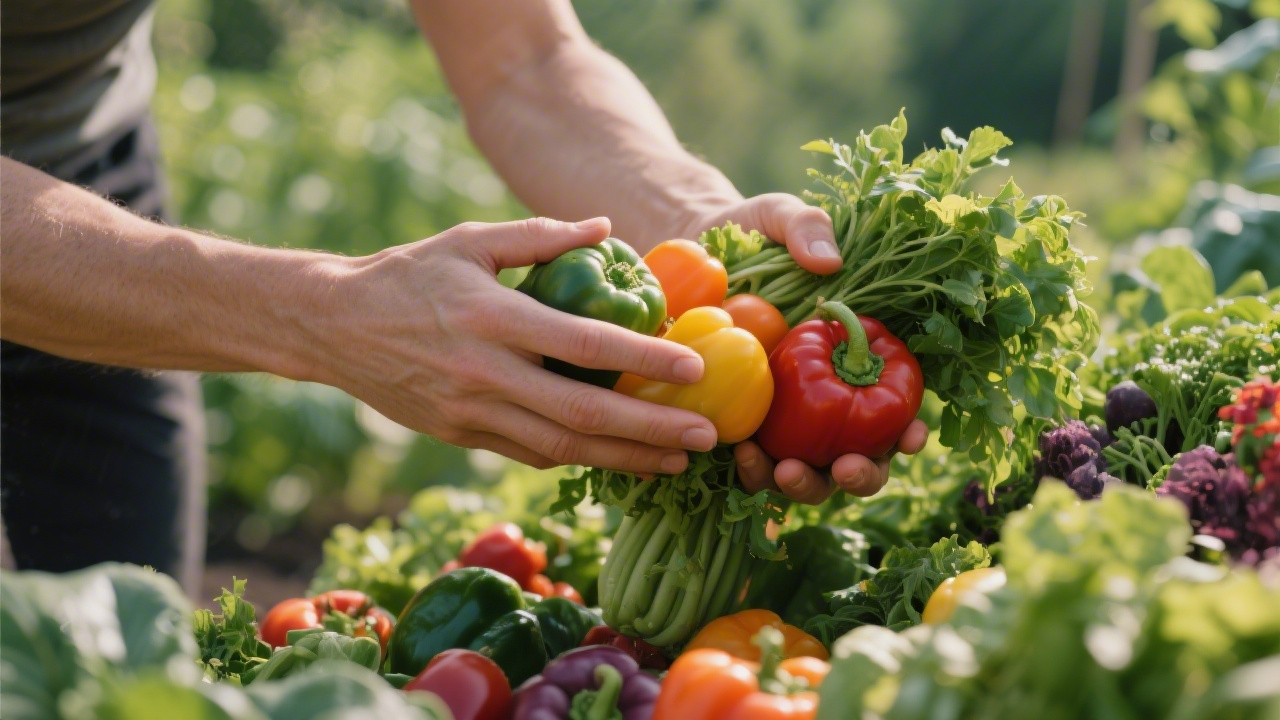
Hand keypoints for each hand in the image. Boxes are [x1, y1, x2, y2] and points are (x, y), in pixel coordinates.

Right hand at [313, 217, 718, 473]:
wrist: (331, 326)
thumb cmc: (408, 273)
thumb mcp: (469, 240)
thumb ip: (540, 236)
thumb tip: (606, 230)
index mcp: (493, 316)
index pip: (584, 343)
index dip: (644, 359)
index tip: (694, 368)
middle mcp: (485, 372)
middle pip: (583, 411)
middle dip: (651, 429)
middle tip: (707, 437)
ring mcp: (471, 412)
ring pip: (562, 445)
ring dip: (625, 458)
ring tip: (678, 461)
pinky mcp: (461, 435)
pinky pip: (531, 453)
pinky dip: (580, 457)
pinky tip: (620, 457)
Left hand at [682, 194, 921, 502]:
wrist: (686, 254)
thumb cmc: (747, 234)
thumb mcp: (777, 218)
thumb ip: (805, 227)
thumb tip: (828, 261)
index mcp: (853, 362)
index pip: (896, 410)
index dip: (909, 432)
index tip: (912, 437)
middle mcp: (826, 402)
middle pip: (857, 458)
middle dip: (859, 474)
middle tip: (843, 467)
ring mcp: (782, 423)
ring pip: (806, 475)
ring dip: (804, 485)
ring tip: (782, 470)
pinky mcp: (739, 431)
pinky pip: (753, 466)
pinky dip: (753, 473)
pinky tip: (740, 455)